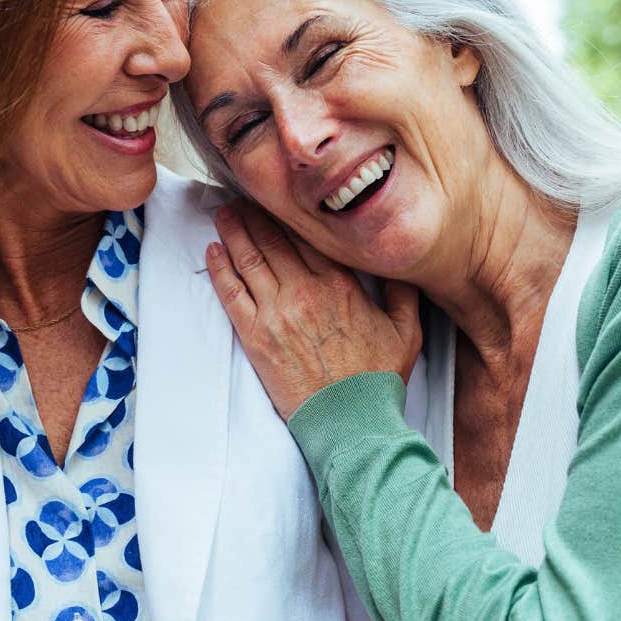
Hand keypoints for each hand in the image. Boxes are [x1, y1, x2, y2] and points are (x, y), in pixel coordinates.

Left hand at [206, 202, 421, 421]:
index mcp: (341, 284)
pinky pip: (231, 293)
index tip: (279, 199)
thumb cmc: (378, 380)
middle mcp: (306, 291)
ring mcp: (277, 313)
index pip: (308, 235)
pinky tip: (213, 251)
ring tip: (223, 214)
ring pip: (249, 260)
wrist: (351, 422)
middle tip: (242, 197)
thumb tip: (397, 263)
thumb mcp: (407, 330)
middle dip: (255, 215)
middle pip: (273, 240)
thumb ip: (402, 291)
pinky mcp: (256, 337)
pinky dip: (220, 269)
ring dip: (233, 232)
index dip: (290, 214)